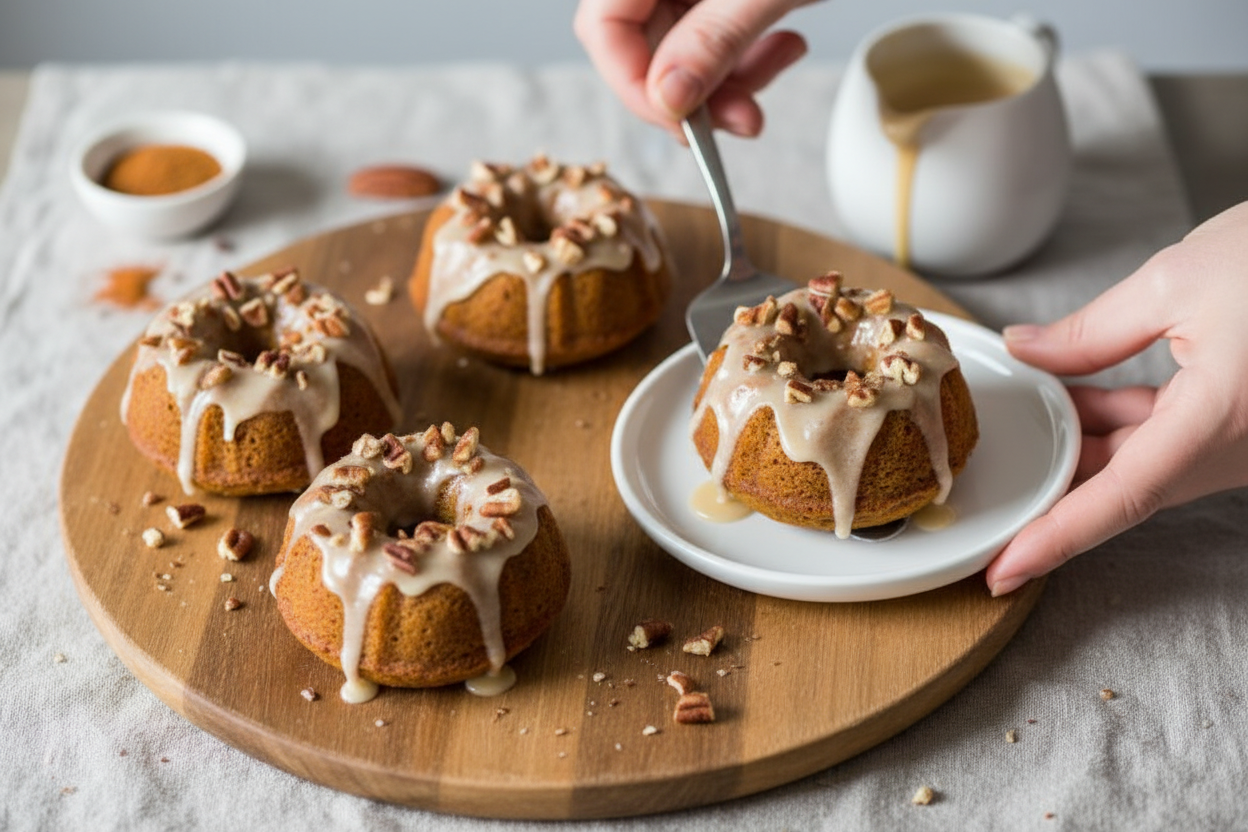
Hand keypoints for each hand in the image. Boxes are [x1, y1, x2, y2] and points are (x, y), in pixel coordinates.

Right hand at [574, 0, 811, 135]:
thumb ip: (714, 40)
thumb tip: (668, 99)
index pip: (603, 28)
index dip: (635, 84)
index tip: (683, 123)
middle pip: (639, 44)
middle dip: (694, 91)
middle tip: (743, 118)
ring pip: (678, 50)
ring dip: (727, 81)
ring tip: (780, 68)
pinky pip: (711, 35)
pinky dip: (746, 56)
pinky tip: (785, 46)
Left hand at [986, 201, 1247, 594]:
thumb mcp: (1177, 281)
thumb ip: (1092, 332)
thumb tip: (1028, 351)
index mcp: (1220, 420)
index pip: (1120, 497)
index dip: (1057, 538)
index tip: (1005, 571)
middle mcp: (1242, 449)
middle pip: (1128, 486)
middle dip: (1059, 482)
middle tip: (996, 486)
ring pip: (1150, 465)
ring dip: (1090, 445)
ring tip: (1036, 413)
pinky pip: (1178, 444)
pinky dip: (1128, 426)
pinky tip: (1084, 396)